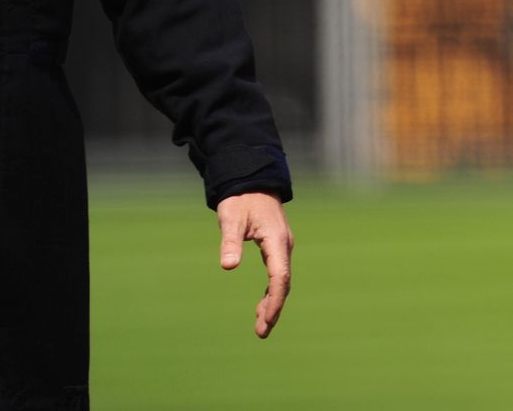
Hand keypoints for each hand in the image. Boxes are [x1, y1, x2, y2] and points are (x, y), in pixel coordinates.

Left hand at [217, 191, 293, 338]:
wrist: (252, 181)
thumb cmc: (241, 200)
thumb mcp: (231, 218)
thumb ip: (230, 242)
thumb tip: (228, 266)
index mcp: (277, 241)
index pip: (280, 277)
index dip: (275, 300)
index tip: (267, 320)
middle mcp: (284, 246)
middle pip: (283, 283)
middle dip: (274, 308)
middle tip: (262, 332)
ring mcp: (281, 247)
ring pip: (281, 281)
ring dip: (273, 303)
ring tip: (262, 327)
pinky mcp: (276, 247)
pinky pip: (277, 274)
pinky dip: (271, 292)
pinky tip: (262, 306)